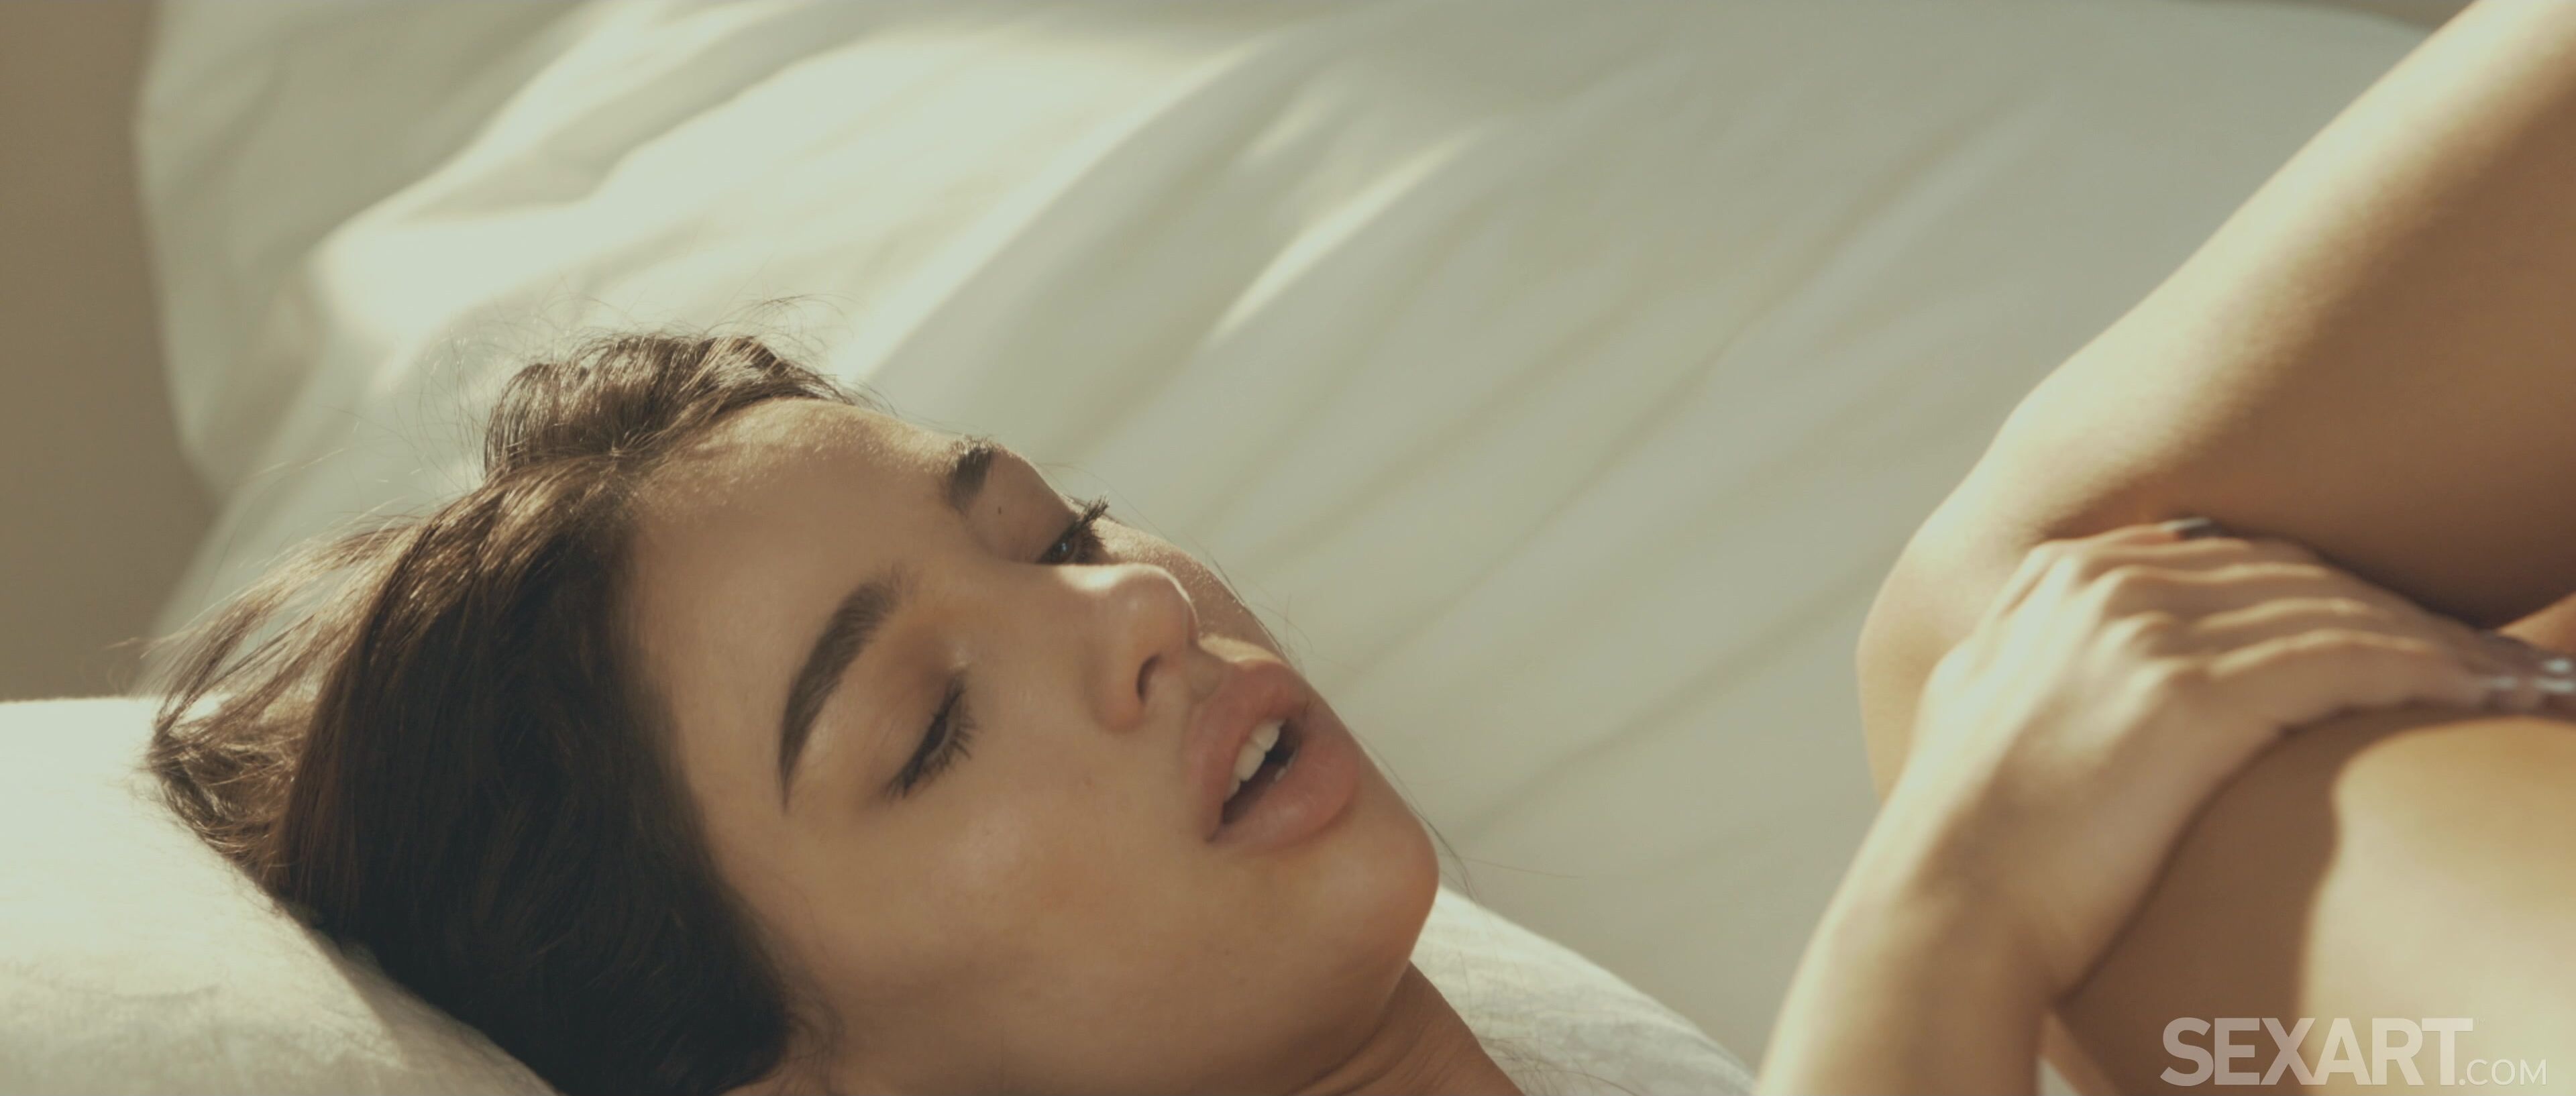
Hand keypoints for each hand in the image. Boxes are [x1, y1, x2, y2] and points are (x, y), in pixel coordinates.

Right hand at [1870, 517, 2551, 998]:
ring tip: (2510, 673)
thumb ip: (2033, 646)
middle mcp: (2100, 583)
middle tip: (2485, 647)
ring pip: (2331, 609)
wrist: (1945, 903)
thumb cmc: (1967, 837)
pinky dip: (2425, 670)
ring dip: (2436, 638)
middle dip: (2398, 605)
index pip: (2232, 555)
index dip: (2330, 587)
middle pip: (2291, 572)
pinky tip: (2477, 690)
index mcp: (2057, 576)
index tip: (2401, 621)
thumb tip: (2067, 643)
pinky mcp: (2186, 693)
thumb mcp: (1980, 701)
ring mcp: (2140, 631)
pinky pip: (2342, 660)